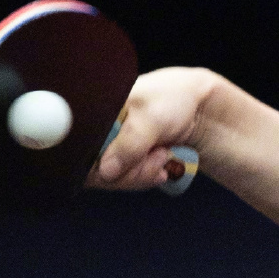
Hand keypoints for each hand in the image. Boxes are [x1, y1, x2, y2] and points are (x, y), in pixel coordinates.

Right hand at [88, 66, 215, 190]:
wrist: (200, 106)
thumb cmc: (174, 98)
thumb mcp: (151, 117)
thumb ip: (129, 144)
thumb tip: (105, 172)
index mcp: (95, 111)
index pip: (78, 148)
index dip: (99, 163)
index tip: (127, 163)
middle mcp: (97, 130)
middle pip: (93, 169)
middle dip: (129, 171)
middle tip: (156, 156)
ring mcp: (111, 145)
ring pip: (111, 178)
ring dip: (141, 173)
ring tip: (163, 154)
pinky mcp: (124, 158)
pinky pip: (125, 179)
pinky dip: (145, 176)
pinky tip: (162, 165)